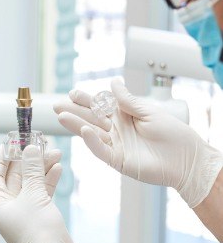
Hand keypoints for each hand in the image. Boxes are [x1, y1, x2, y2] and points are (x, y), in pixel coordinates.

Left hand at [0, 144, 83, 242]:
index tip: (10, 142)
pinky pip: (41, 193)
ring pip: (31, 183)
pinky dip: (48, 180)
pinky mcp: (40, 216)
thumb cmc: (38, 231)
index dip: (2, 157)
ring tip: (54, 152)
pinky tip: (57, 167)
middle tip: (38, 143)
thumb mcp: (33, 195)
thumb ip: (32, 170)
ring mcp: (25, 212)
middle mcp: (9, 207)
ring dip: (41, 168)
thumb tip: (30, 149)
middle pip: (15, 177)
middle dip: (27, 160)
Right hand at [53, 77, 222, 207]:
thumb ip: (127, 100)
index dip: (86, 100)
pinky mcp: (118, 160)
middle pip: (90, 119)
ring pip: (91, 133)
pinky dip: (92, 141)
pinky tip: (85, 131)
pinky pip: (102, 150)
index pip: (100, 106)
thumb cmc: (173, 134)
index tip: (72, 93)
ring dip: (77, 125)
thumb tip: (113, 83)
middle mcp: (116, 130)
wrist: (186, 159)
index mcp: (124, 116)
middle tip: (56, 105)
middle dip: (73, 111)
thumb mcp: (148, 111)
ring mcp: (116, 145)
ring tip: (61, 116)